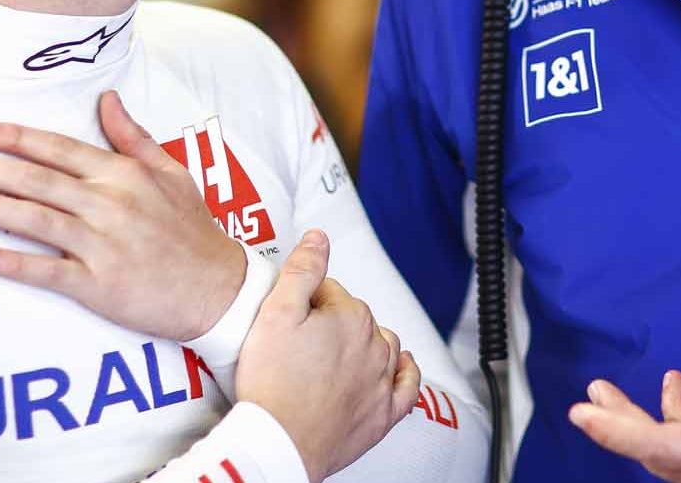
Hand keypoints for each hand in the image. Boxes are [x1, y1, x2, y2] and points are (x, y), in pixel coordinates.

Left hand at [0, 90, 247, 340]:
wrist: (219, 289)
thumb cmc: (194, 231)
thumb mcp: (173, 174)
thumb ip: (134, 138)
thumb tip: (107, 98)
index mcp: (125, 175)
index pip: (59, 149)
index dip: (17, 139)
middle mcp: (110, 204)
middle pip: (36, 181)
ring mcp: (104, 244)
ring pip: (35, 220)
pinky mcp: (100, 284)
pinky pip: (48, 271)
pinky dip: (14, 264)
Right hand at [238, 229, 422, 480]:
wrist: (278, 442)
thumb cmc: (272, 383)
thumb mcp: (275, 313)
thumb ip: (301, 270)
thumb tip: (319, 238)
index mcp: (351, 317)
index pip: (331, 292)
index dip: (306, 301)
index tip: (290, 317)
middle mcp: (375, 347)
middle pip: (357, 319)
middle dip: (333, 322)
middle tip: (302, 341)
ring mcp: (381, 382)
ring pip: (383, 347)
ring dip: (366, 343)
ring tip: (338, 351)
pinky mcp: (382, 415)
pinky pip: (407, 387)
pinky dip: (406, 374)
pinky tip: (401, 366)